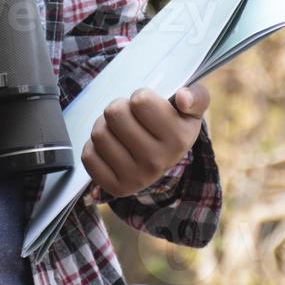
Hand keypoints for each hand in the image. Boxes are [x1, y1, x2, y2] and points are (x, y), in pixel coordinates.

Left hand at [81, 82, 209, 200]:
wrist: (164, 159)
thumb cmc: (173, 123)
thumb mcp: (191, 107)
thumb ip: (196, 96)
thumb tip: (182, 98)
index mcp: (179, 139)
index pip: (139, 100)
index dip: (140, 97)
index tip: (148, 108)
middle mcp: (158, 162)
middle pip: (114, 113)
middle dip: (119, 109)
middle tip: (129, 117)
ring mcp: (136, 178)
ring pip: (99, 133)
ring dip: (105, 126)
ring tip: (119, 132)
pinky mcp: (116, 188)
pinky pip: (88, 156)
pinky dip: (94, 148)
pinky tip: (111, 149)